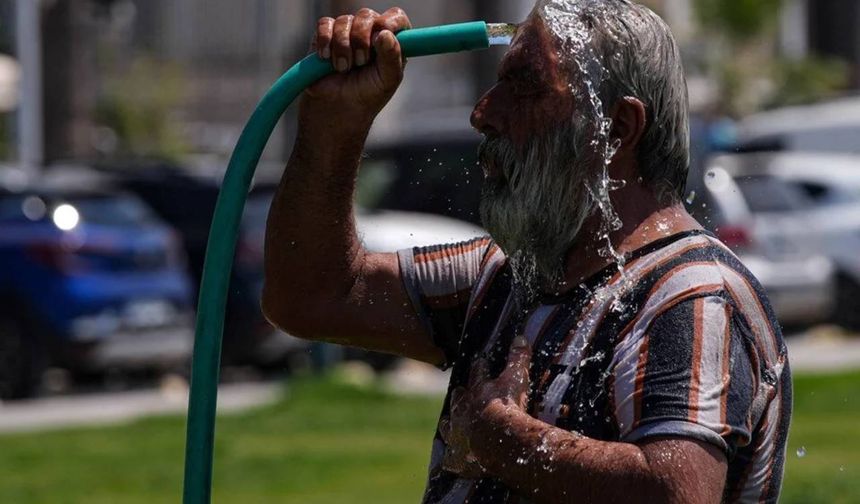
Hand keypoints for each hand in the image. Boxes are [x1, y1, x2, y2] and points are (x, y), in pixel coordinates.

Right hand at [305, 7, 411, 120]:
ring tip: (343, 68)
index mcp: (390, 41)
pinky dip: (325, 41)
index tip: (383, 32)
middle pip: (367, 16)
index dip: (390, 21)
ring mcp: (347, 31)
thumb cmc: (367, 95)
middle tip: (360, 62)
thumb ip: (392, 57)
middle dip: (362, 39)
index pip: (396, 17)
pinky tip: (326, 58)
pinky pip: (325, 25)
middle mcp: (369, 32)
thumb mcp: (387, 80)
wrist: (337, 108)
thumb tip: (385, 34)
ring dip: (343, 46)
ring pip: (345, 21)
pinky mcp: (325, 35)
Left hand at [442, 336, 531, 476]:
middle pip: (458, 398)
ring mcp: (457, 433)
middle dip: (460, 395)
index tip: (481, 362)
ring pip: (448, 425)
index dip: (481, 367)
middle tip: (461, 392)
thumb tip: (520, 337)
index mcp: (477, 390)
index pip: (478, 373)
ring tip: (448, 422)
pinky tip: (451, 460)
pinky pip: (451, 459)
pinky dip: (452, 458)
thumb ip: (518, 358)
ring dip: (449, 423)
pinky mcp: (457, 457)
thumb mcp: (516, 378)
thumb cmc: (508, 407)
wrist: (499, 439)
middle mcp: (462, 409)